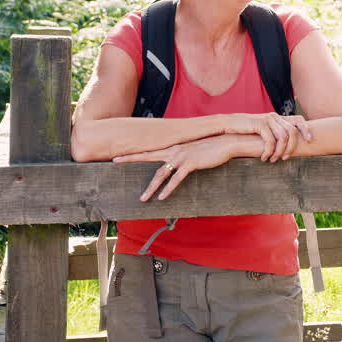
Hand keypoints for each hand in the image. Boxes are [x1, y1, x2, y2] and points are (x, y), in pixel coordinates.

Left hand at [116, 135, 239, 201]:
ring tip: (143, 198)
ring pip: (161, 173)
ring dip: (151, 187)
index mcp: (173, 147)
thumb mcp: (194, 151)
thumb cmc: (212, 148)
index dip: (134, 153)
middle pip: (148, 156)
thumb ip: (183, 156)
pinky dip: (168, 189)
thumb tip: (176, 163)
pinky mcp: (191, 163)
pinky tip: (162, 197)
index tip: (120, 154)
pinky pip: (176, 178)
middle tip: (114, 160)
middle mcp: (174, 150)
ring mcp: (182, 156)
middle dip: (130, 158)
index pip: (150, 150)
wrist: (227, 142)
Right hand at [222, 113, 312, 162]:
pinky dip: (269, 151)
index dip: (306, 129)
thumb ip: (274, 135)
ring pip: (283, 136)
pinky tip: (264, 157)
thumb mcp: (263, 132)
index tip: (309, 141)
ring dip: (280, 151)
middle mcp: (274, 116)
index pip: (298, 120)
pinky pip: (270, 140)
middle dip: (291, 147)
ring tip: (274, 159)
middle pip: (293, 131)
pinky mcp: (259, 123)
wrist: (228, 125)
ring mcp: (267, 119)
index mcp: (278, 118)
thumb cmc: (245, 131)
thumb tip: (287, 146)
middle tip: (285, 158)